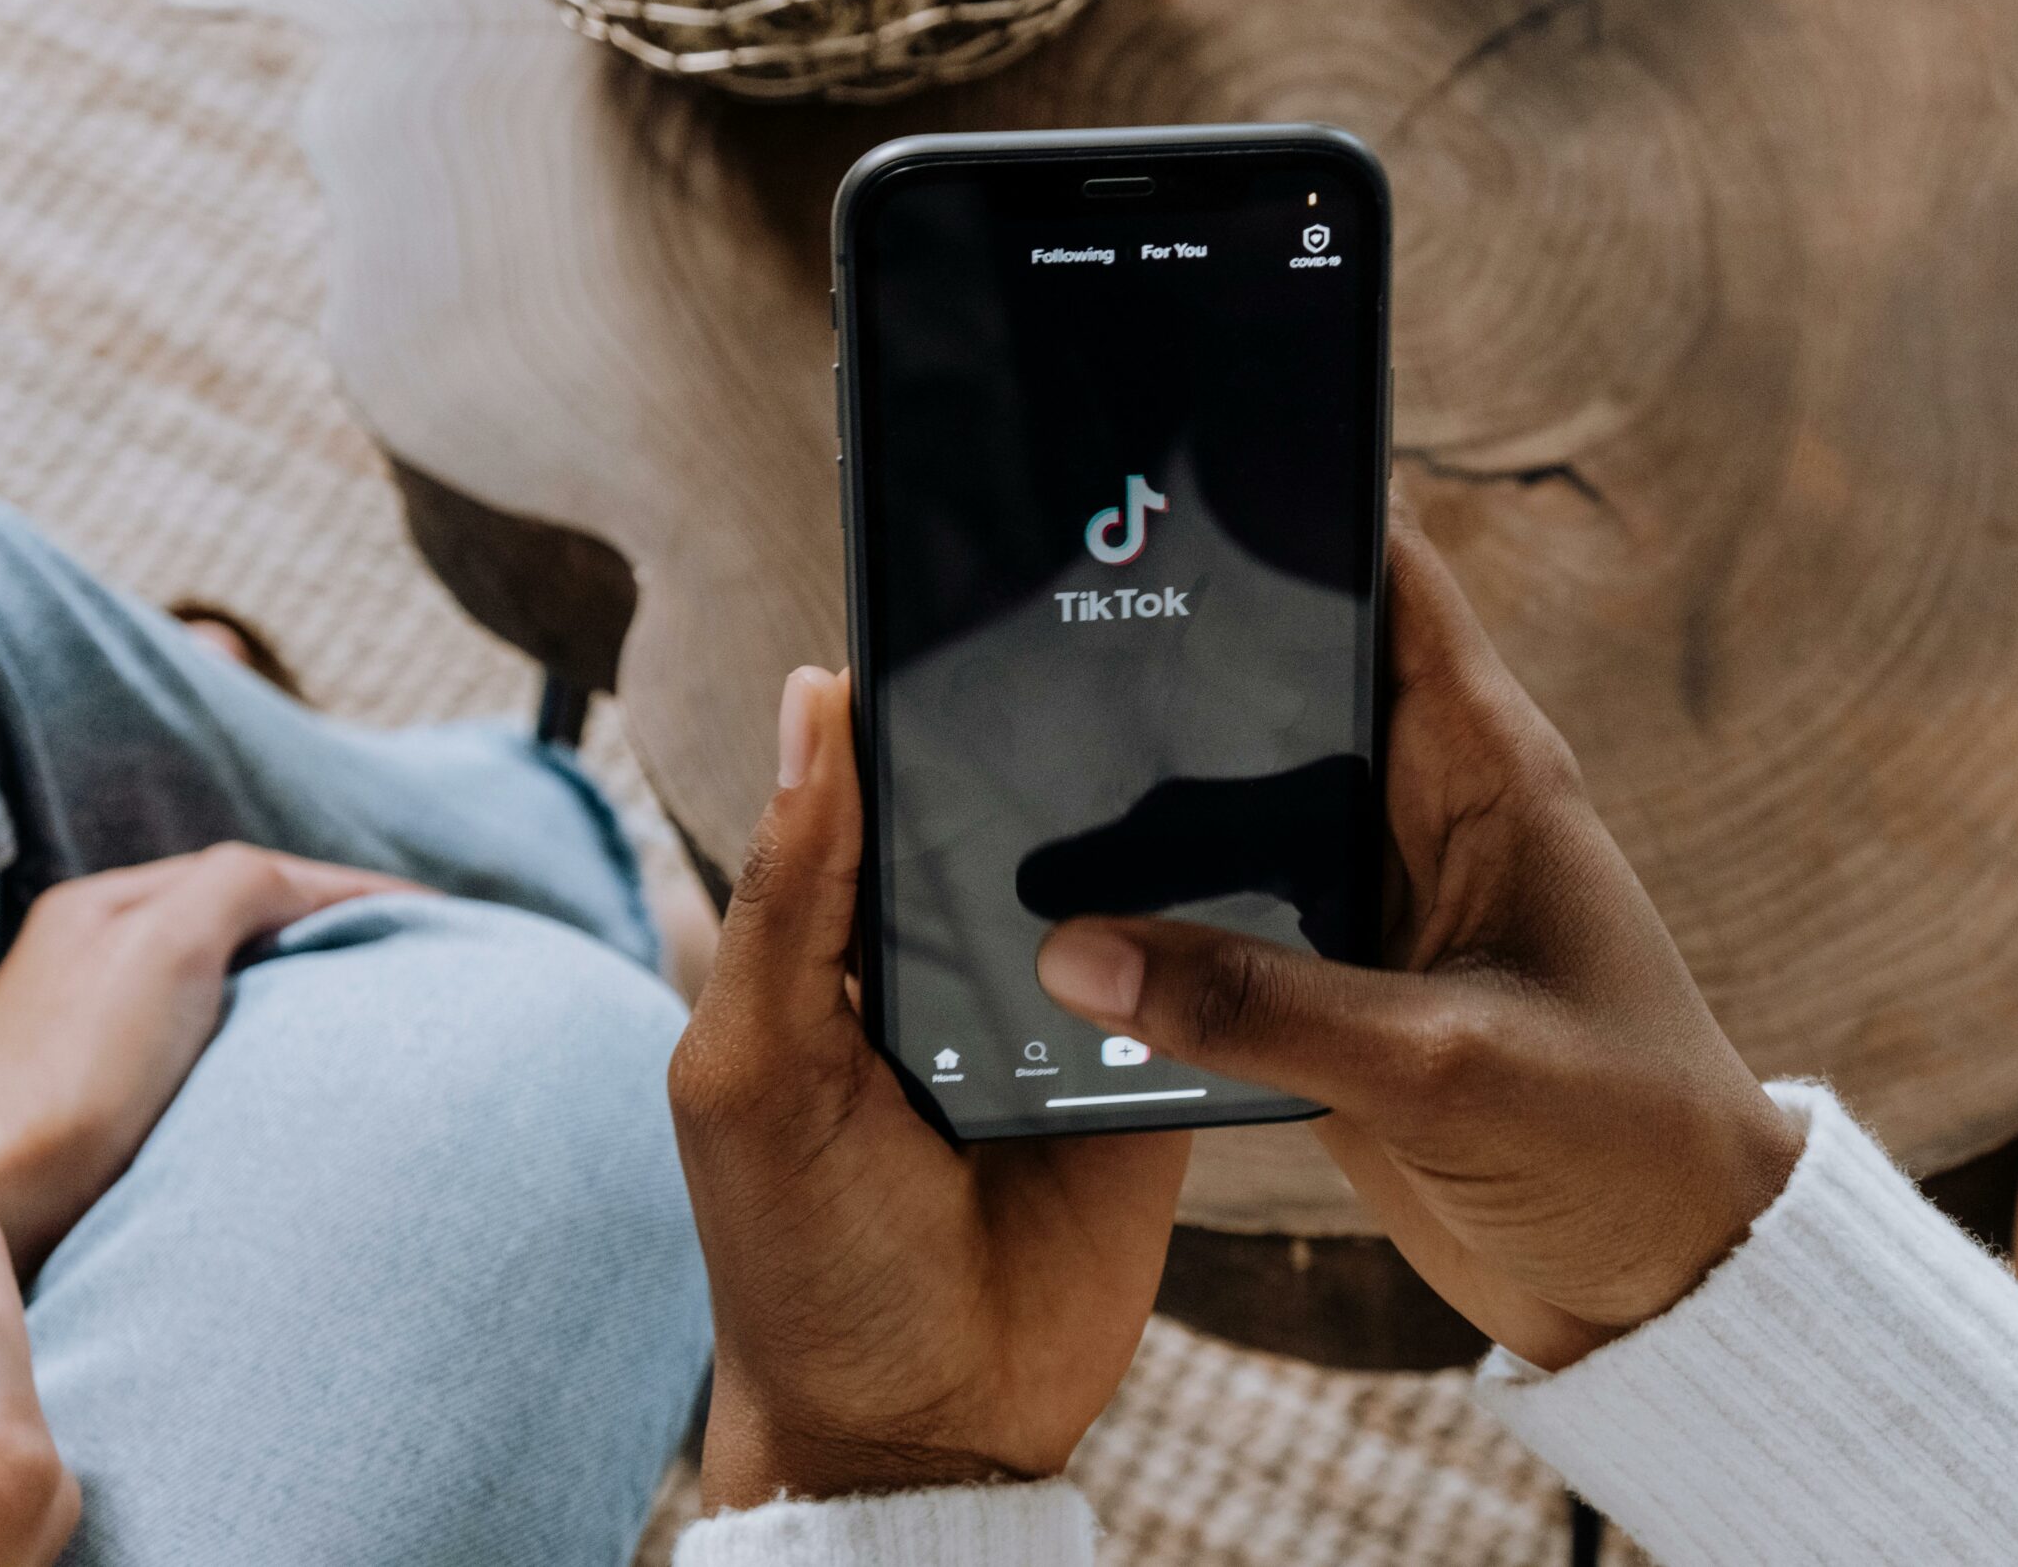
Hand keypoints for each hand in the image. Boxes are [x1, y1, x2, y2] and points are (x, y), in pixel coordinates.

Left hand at [0, 845, 419, 1269]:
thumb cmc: (67, 1078)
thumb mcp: (165, 945)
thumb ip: (239, 886)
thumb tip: (311, 889)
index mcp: (111, 905)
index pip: (263, 875)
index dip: (358, 892)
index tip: (439, 919)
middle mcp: (101, 954)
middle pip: (246, 924)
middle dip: (334, 936)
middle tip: (421, 965)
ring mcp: (102, 1028)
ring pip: (230, 985)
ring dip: (302, 992)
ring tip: (379, 1020)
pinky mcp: (108, 1099)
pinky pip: (212, 1046)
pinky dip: (268, 1045)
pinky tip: (296, 1078)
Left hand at [669, 668, 1189, 1508]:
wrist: (928, 1427)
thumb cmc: (800, 1256)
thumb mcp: (753, 1071)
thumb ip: (788, 901)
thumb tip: (810, 701)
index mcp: (840, 943)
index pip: (878, 781)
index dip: (911, 693)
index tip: (972, 589)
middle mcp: (950, 959)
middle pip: (1008, 810)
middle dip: (1049, 737)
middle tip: (1118, 622)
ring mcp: (1060, 1009)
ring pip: (1111, 874)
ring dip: (1149, 817)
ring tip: (1209, 701)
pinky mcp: (1150, 1067)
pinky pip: (1195, 971)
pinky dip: (1219, 921)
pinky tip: (1263, 845)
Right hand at [1037, 500, 1805, 1370]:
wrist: (1655, 1285)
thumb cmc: (1616, 1143)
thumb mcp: (1440, 1064)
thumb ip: (1258, 1008)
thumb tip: (1073, 949)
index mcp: (1486, 767)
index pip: (1385, 578)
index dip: (1287, 506)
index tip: (1157, 470)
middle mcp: (1422, 808)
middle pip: (1281, 681)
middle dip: (1172, 653)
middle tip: (1024, 625)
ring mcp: (1370, 897)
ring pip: (1234, 803)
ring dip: (1146, 800)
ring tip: (1001, 771)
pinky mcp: (1331, 985)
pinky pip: (1222, 918)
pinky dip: (1153, 915)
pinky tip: (1054, 919)